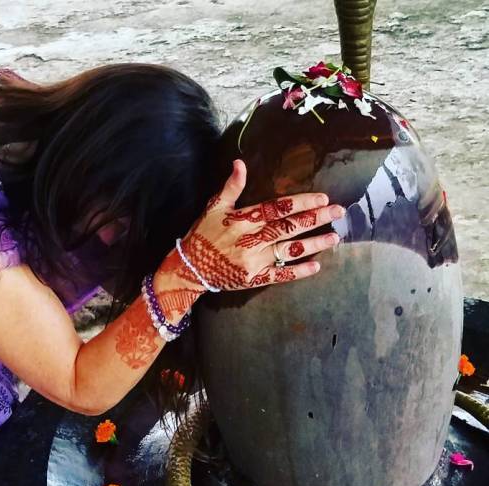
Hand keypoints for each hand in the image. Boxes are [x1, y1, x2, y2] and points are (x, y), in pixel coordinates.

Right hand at [160, 159, 344, 291]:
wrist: (189, 268)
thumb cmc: (202, 234)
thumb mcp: (213, 207)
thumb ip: (231, 187)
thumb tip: (240, 163)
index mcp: (244, 220)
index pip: (277, 208)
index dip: (300, 203)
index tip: (321, 198)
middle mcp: (252, 240)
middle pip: (289, 227)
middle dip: (315, 218)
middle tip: (339, 211)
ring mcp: (254, 261)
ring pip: (289, 250)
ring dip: (314, 244)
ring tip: (334, 237)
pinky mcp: (254, 278)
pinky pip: (280, 275)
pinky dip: (298, 271)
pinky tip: (316, 266)